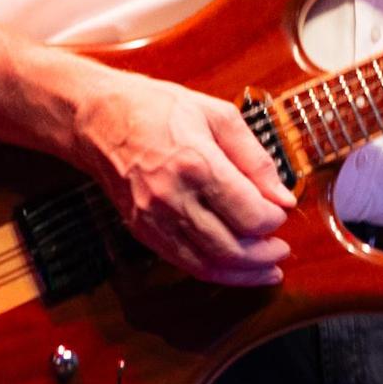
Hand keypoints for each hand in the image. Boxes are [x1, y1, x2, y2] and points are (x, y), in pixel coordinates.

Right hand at [72, 65, 292, 284]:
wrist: (99, 119)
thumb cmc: (157, 110)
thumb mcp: (218, 116)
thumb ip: (256, 158)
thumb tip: (283, 197)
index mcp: (197, 164)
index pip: (249, 214)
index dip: (274, 221)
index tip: (281, 212)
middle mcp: (173, 198)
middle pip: (231, 248)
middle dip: (264, 255)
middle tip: (282, 249)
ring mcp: (154, 219)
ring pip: (209, 265)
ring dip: (244, 274)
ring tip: (268, 268)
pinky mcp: (142, 231)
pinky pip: (185, 264)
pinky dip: (215, 273)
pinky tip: (235, 270)